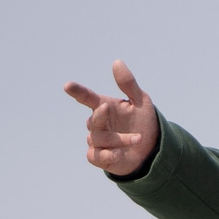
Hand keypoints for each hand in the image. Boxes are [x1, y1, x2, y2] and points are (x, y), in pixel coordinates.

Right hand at [64, 60, 158, 176]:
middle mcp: (98, 123)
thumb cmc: (143, 122)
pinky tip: (120, 153)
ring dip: (119, 139)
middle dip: (100, 115)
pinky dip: (108, 155)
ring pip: (99, 139)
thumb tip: (116, 62)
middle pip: (93, 119)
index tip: (67, 85)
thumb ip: (128, 83)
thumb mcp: (141, 101)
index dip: (77, 91)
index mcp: (104, 106)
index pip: (87, 97)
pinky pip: (96, 156)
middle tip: (107, 108)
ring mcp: (97, 140)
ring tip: (138, 138)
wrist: (151, 149)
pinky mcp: (98, 157)